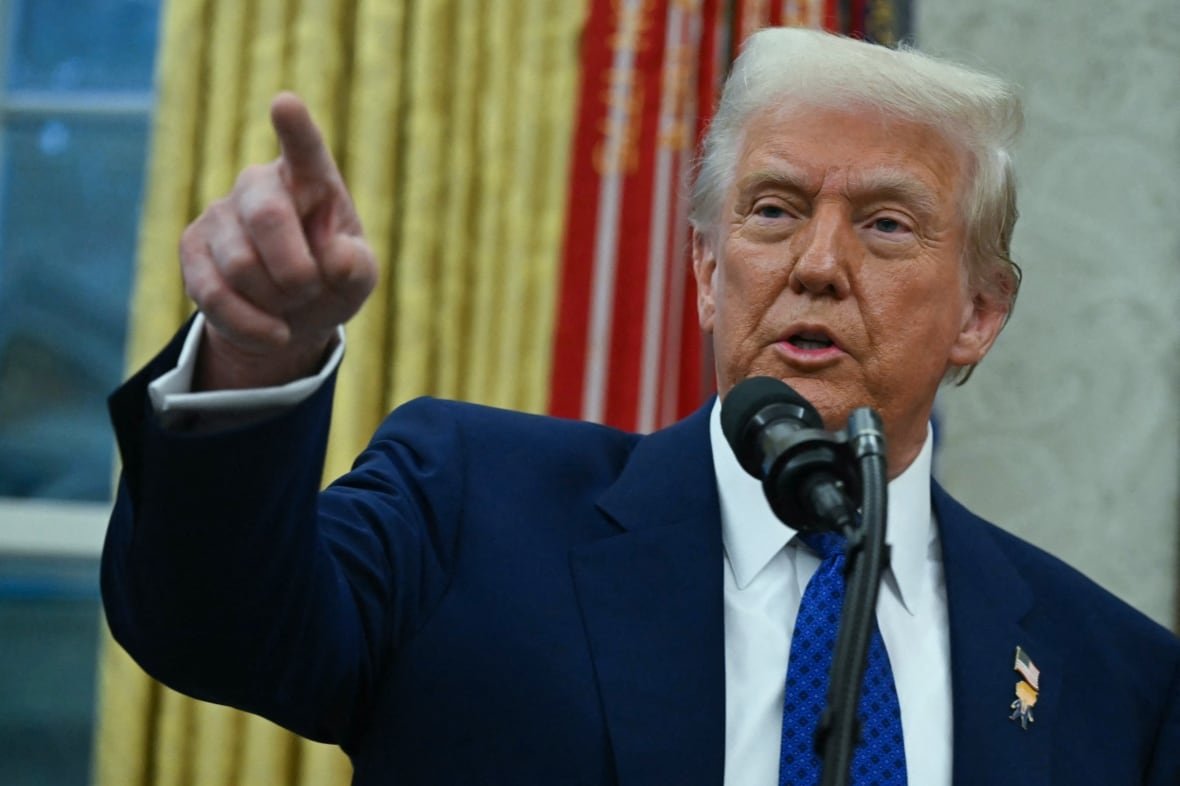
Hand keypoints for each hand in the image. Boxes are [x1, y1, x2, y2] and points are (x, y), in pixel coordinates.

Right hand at [180, 92, 376, 389]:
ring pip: (240, 265)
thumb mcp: (358, 277)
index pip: (304, 148)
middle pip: (267, 217)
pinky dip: (250, 325)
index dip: (295, 128)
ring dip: (276, 301)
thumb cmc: (332, 280)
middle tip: (310, 287)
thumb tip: (334, 258)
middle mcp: (260, 184)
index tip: (285, 104)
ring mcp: (220, 213)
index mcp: (311, 178)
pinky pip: (213, 295)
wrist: (289, 316)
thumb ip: (356, 266)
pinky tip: (273, 331)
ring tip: (290, 303)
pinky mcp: (191, 248)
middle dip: (296, 270)